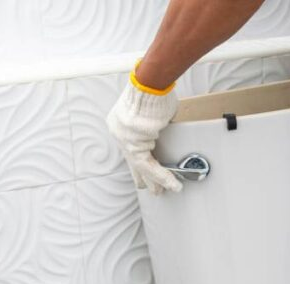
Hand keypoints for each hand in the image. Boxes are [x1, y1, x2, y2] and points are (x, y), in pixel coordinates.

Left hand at [106, 73, 182, 194]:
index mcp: (121, 122)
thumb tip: (164, 128)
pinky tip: (171, 183)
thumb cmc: (154, 90)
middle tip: (152, 188)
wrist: (150, 85)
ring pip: (140, 166)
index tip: (147, 171)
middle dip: (143, 176)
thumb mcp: (155, 109)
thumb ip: (157, 122)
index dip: (140, 161)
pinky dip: (161, 176)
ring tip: (163, 191)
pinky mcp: (133, 145)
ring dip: (154, 180)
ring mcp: (123, 139)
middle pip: (131, 160)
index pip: (131, 147)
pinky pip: (147, 165)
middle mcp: (119, 132)